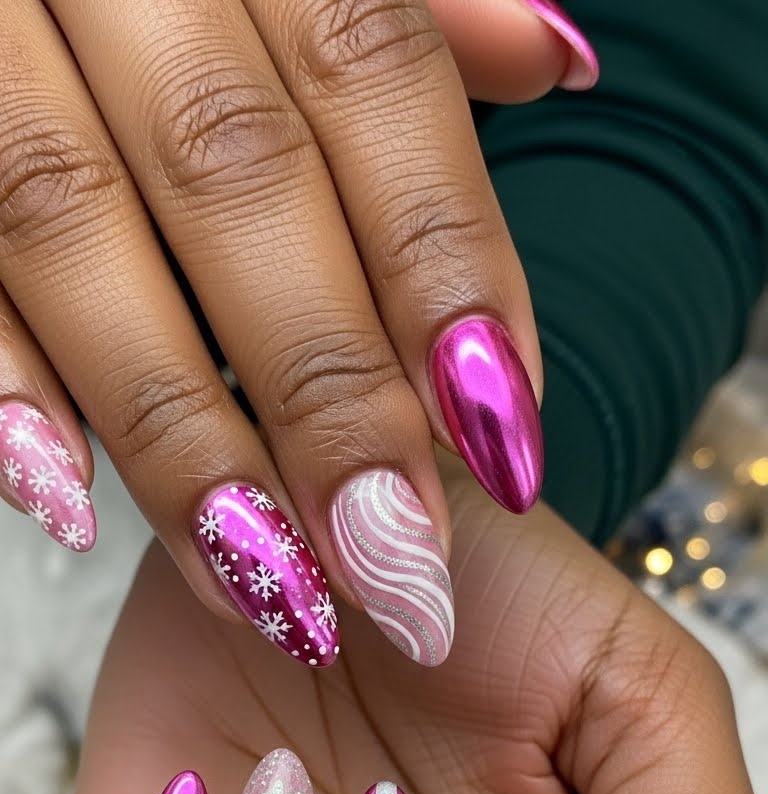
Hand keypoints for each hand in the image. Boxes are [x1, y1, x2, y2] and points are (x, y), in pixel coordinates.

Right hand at [0, 0, 595, 664]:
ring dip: (175, 423)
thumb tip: (552, 57)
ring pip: (70, 221)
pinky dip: (2, 379)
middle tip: (392, 552)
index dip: (442, 257)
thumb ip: (405, 5)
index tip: (500, 436)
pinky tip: (66, 499)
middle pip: (232, 170)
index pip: (368, 68)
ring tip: (265, 579)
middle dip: (324, 379)